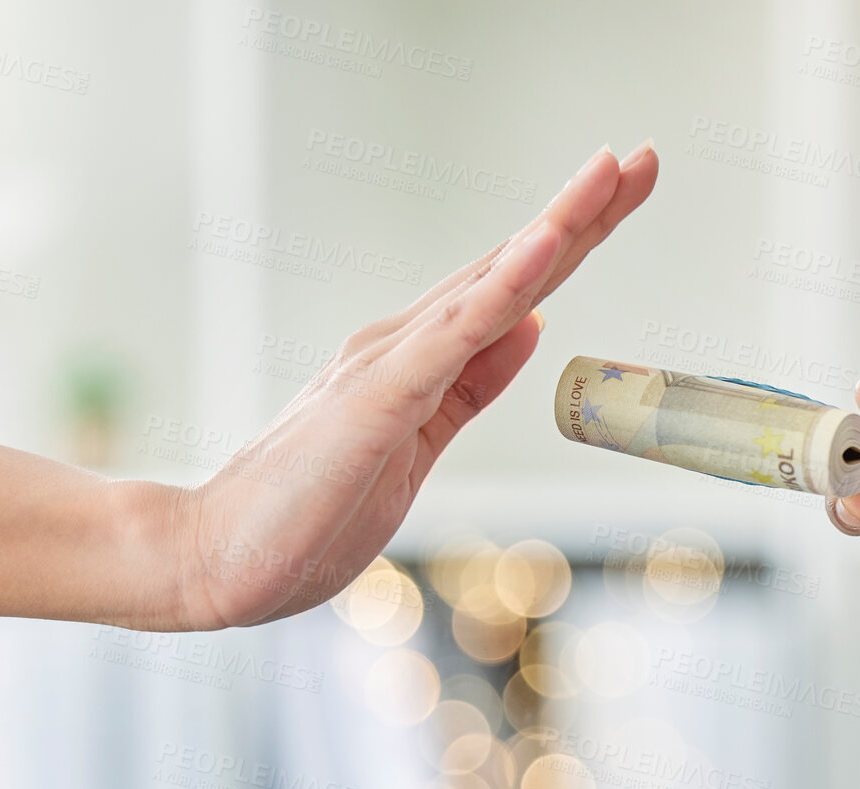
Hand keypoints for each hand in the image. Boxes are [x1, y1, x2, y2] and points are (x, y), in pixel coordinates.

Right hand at [171, 142, 658, 628]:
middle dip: (585, 211)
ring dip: (555, 226)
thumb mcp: (419, 441)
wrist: (213, 560)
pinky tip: (543, 246)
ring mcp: (391, 363)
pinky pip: (453, 334)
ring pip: (492, 283)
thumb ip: (470, 385)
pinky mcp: (379, 397)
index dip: (575, 237)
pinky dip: (502, 286)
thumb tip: (530, 328)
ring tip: (609, 174)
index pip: (515, 286)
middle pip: (514, 266)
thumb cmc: (308, 512)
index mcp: (421, 358)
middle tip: (646, 158)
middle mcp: (406, 342)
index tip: (628, 188)